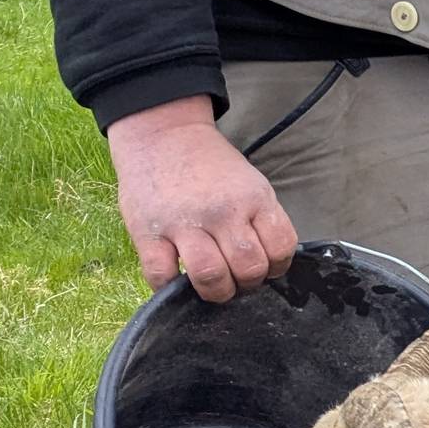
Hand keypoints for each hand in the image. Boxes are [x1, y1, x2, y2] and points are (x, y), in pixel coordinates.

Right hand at [105, 96, 297, 301]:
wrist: (163, 135)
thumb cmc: (211, 166)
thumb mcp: (250, 183)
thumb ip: (260, 219)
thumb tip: (271, 263)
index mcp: (254, 199)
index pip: (281, 247)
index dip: (277, 267)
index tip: (266, 268)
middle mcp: (223, 212)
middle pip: (248, 267)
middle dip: (247, 284)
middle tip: (237, 280)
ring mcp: (184, 223)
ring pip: (211, 276)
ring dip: (217, 292)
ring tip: (214, 286)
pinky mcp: (147, 233)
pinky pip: (162, 276)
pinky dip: (170, 289)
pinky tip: (177, 281)